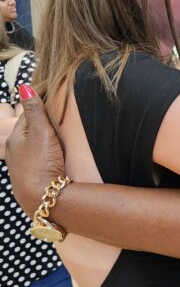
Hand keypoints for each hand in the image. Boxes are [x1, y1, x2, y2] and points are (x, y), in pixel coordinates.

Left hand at [5, 87, 65, 215]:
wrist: (43, 199)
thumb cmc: (41, 164)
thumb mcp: (41, 132)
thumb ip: (35, 111)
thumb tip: (24, 87)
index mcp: (15, 138)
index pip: (27, 116)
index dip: (40, 108)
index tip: (54, 103)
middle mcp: (14, 153)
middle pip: (29, 133)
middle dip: (42, 126)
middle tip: (58, 122)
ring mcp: (21, 168)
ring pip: (33, 149)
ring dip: (43, 144)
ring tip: (57, 142)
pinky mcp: (30, 181)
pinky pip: (37, 163)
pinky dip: (44, 158)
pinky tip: (53, 161)